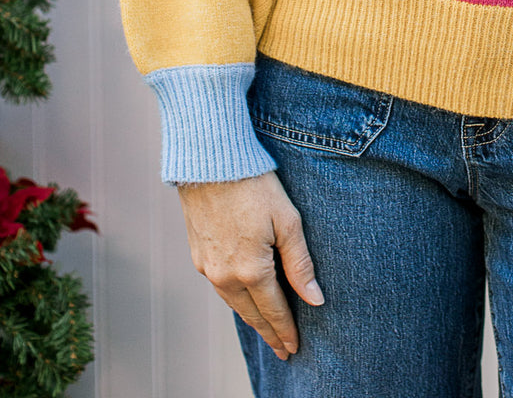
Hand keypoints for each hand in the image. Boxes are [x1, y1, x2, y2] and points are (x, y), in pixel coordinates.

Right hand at [176, 171, 323, 360]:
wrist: (210, 162)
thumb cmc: (254, 185)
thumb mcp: (287, 221)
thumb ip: (300, 264)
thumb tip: (315, 300)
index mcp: (251, 270)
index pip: (274, 311)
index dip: (286, 330)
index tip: (295, 347)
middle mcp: (225, 276)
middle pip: (252, 314)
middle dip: (269, 333)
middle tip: (283, 350)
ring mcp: (208, 268)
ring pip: (234, 303)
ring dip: (251, 318)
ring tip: (266, 330)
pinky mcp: (198, 255)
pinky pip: (220, 287)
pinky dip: (235, 299)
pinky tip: (243, 300)